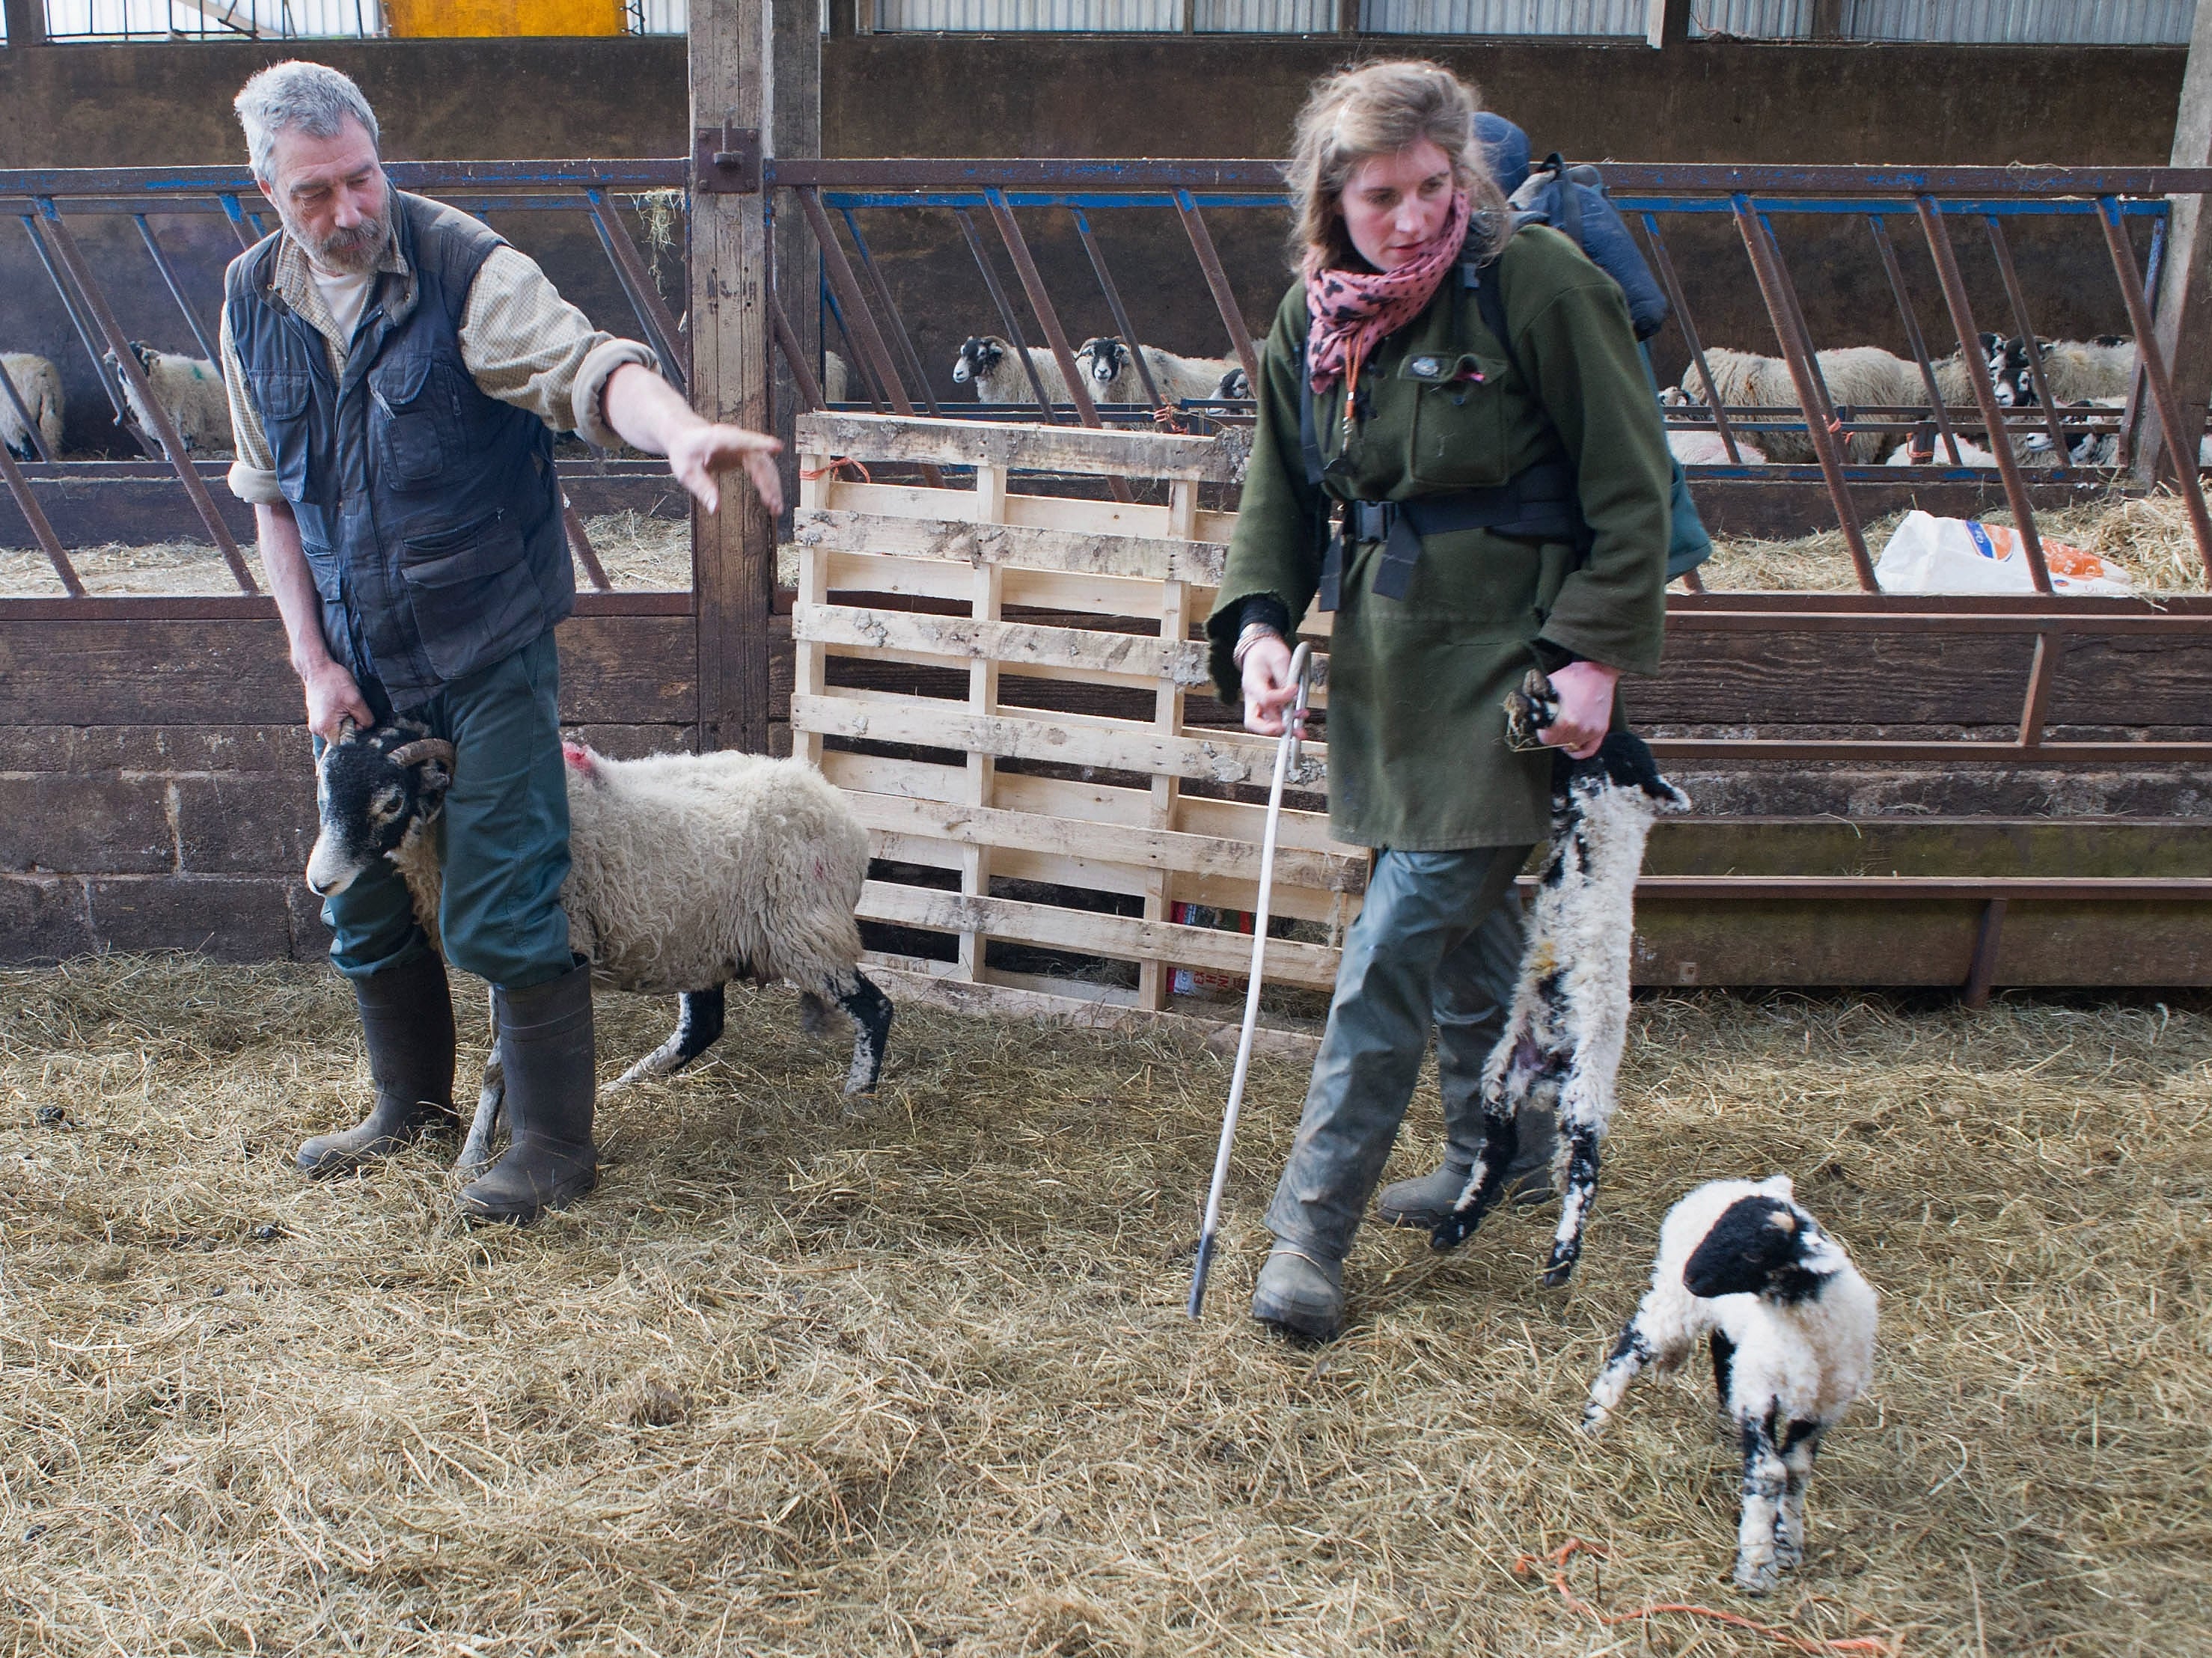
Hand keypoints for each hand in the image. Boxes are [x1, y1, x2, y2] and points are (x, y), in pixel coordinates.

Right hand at [303, 658, 371, 743]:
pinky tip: (341, 705)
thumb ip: (366, 719)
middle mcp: (317, 730)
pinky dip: (341, 717)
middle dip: (352, 727)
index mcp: (325, 728)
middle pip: (342, 738)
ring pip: (339, 730)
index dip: (356, 736)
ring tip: (345, 706)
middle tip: (353, 710)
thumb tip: (368, 729)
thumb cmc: (334, 682)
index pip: (345, 745)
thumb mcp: (357, 701)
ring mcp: (316, 724)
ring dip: (347, 721)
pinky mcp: (318, 718)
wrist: (318, 668)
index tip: (361, 723)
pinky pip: (333, 724)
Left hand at [666, 421, 783, 515]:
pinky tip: (770, 501)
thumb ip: (702, 488)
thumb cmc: (685, 450)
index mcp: (721, 439)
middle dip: (769, 483)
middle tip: (773, 505)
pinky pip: (762, 471)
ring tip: (776, 509)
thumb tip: (715, 509)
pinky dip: (768, 485)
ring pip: (766, 467)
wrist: (686, 437)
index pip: (744, 441)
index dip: (761, 443)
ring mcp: (744, 448)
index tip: (777, 447)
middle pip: (760, 461)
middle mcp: (737, 441)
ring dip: (772, 487)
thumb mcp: (687, 471)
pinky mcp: (746, 456)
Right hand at [1240, 633, 1302, 736]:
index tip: (1295, 689)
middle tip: (1287, 729)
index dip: (1282, 697)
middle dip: (1272, 728)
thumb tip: (1293, 695)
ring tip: (1300, 732)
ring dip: (1283, 730)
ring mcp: (1258, 704)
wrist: (1259, 650)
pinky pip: (1274, 720)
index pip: (1265, 697)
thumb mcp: (1279, 659)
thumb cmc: (1268, 653)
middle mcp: (1252, 698)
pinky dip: (1287, 724)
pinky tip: (1300, 724)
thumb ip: (1285, 678)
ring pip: (1264, 725)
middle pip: (1254, 721)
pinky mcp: (1267, 707)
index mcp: (1252, 683)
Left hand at [1538, 660, 1619, 760]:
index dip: (1543, 732)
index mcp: (1566, 719)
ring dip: (1565, 740)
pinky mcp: (1601, 730)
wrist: (1596, 672)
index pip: (1547, 739)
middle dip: (1554, 735)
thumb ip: (1535, 701)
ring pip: (1571, 747)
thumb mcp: (1548, 686)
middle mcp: (1580, 728)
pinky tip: (1572, 742)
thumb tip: (1521, 708)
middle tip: (1554, 725)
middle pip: (1558, 743)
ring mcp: (1592, 731)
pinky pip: (1588, 750)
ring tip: (1564, 728)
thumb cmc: (1573, 677)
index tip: (1544, 726)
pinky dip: (1579, 750)